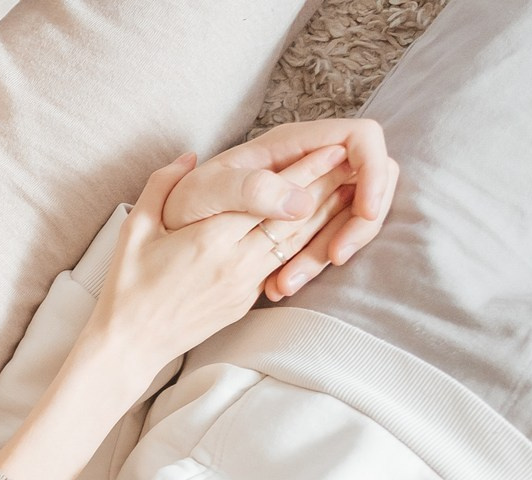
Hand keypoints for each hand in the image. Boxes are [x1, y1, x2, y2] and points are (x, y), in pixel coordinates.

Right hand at [0, 152, 350, 479]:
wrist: (128, 346)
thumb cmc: (125, 289)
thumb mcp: (133, 231)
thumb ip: (160, 187)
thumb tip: (188, 158)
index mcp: (208, 239)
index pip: (266, 198)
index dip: (301, 172)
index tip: (327, 150)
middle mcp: (234, 261)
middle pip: (291, 219)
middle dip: (325, 187)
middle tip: (354, 161)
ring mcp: (244, 284)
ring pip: (295, 244)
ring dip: (325, 215)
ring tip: (350, 189)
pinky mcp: (246, 301)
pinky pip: (283, 267)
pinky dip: (308, 244)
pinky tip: (323, 228)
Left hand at [163, 118, 396, 298]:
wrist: (158, 237)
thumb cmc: (178, 206)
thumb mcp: (206, 192)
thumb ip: (251, 188)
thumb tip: (302, 202)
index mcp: (291, 143)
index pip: (361, 139)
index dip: (373, 171)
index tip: (367, 211)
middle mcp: (305, 164)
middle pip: (366, 182)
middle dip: (357, 222)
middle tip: (334, 256)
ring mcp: (306, 194)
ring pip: (348, 217)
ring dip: (328, 251)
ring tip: (286, 284)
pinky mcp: (298, 226)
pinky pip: (324, 242)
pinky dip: (309, 265)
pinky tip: (279, 287)